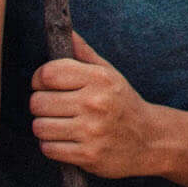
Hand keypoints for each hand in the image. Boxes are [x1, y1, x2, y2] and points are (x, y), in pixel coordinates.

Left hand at [30, 34, 164, 177]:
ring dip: (45, 127)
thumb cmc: (122, 103)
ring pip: (40, 127)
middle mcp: (95, 102)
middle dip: (41, 105)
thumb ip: (84, 53)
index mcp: (99, 78)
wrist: (149, 139)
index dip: (39, 79)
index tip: (46, 84)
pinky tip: (67, 140)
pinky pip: (48, 149)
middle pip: (38, 102)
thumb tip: (66, 31)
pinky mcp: (88, 155)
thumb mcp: (109, 74)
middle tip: (54, 107)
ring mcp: (91, 131)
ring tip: (60, 124)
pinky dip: (52, 146)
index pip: (48, 73)